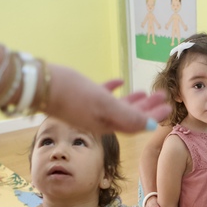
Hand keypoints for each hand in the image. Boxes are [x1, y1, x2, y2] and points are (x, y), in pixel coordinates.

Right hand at [45, 67, 170, 134]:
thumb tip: (149, 126)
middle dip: (147, 108)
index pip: (135, 124)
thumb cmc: (72, 93)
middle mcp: (98, 120)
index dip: (153, 117)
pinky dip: (112, 88)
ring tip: (145, 91)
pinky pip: (101, 95)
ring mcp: (88, 109)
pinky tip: (119, 81)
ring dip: (133, 100)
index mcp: (106, 124)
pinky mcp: (79, 97)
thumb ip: (127, 115)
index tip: (168, 108)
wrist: (38, 86)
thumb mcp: (104, 104)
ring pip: (117, 106)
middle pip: (129, 116)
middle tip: (162, 96)